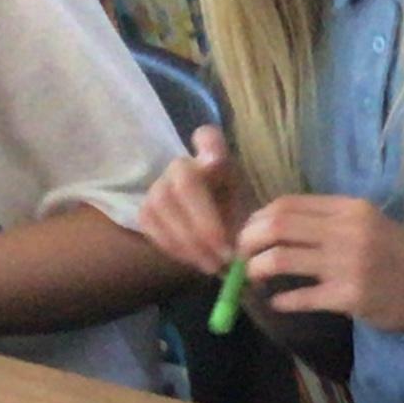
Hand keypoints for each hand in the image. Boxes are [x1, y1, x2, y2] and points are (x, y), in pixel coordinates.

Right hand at [138, 125, 248, 278]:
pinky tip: (195, 262)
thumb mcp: (257, 219)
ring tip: (214, 265)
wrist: (219, 241)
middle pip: (184, 181)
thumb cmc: (242, 224)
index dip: (209, 146)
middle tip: (225, 253)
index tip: (216, 162)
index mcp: (215, 159)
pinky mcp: (146, 209)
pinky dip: (173, 247)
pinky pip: (150, 224)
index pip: (207, 137)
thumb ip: (253, 220)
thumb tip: (241, 243)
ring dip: (189, 241)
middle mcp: (183, 166)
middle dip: (204, 221)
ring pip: (162, 205)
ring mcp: (159, 185)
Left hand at [235, 194, 403, 335]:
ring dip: (256, 269)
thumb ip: (330, 223)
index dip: (257, 219)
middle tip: (241, 256)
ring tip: (254, 278)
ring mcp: (349, 264)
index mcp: (350, 208)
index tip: (251, 235)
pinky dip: (282, 301)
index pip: (286, 204)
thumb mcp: (371, 226)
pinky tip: (279, 303)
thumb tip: (277, 229)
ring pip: (279, 259)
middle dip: (247, 241)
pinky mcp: (351, 297)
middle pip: (276, 226)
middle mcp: (347, 231)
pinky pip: (300, 297)